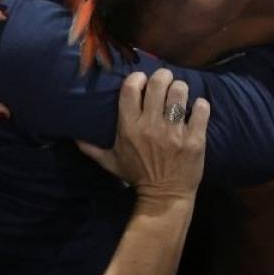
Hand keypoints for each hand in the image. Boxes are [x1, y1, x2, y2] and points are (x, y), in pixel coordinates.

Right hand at [78, 69, 209, 201]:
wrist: (164, 198)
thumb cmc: (136, 176)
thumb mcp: (110, 162)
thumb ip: (91, 148)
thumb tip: (72, 136)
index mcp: (129, 127)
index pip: (131, 88)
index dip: (137, 78)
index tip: (141, 81)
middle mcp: (151, 126)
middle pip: (158, 83)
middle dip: (162, 76)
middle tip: (164, 80)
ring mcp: (174, 133)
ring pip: (180, 93)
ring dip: (180, 88)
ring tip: (179, 93)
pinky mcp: (195, 140)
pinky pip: (201, 110)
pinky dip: (200, 105)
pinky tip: (196, 108)